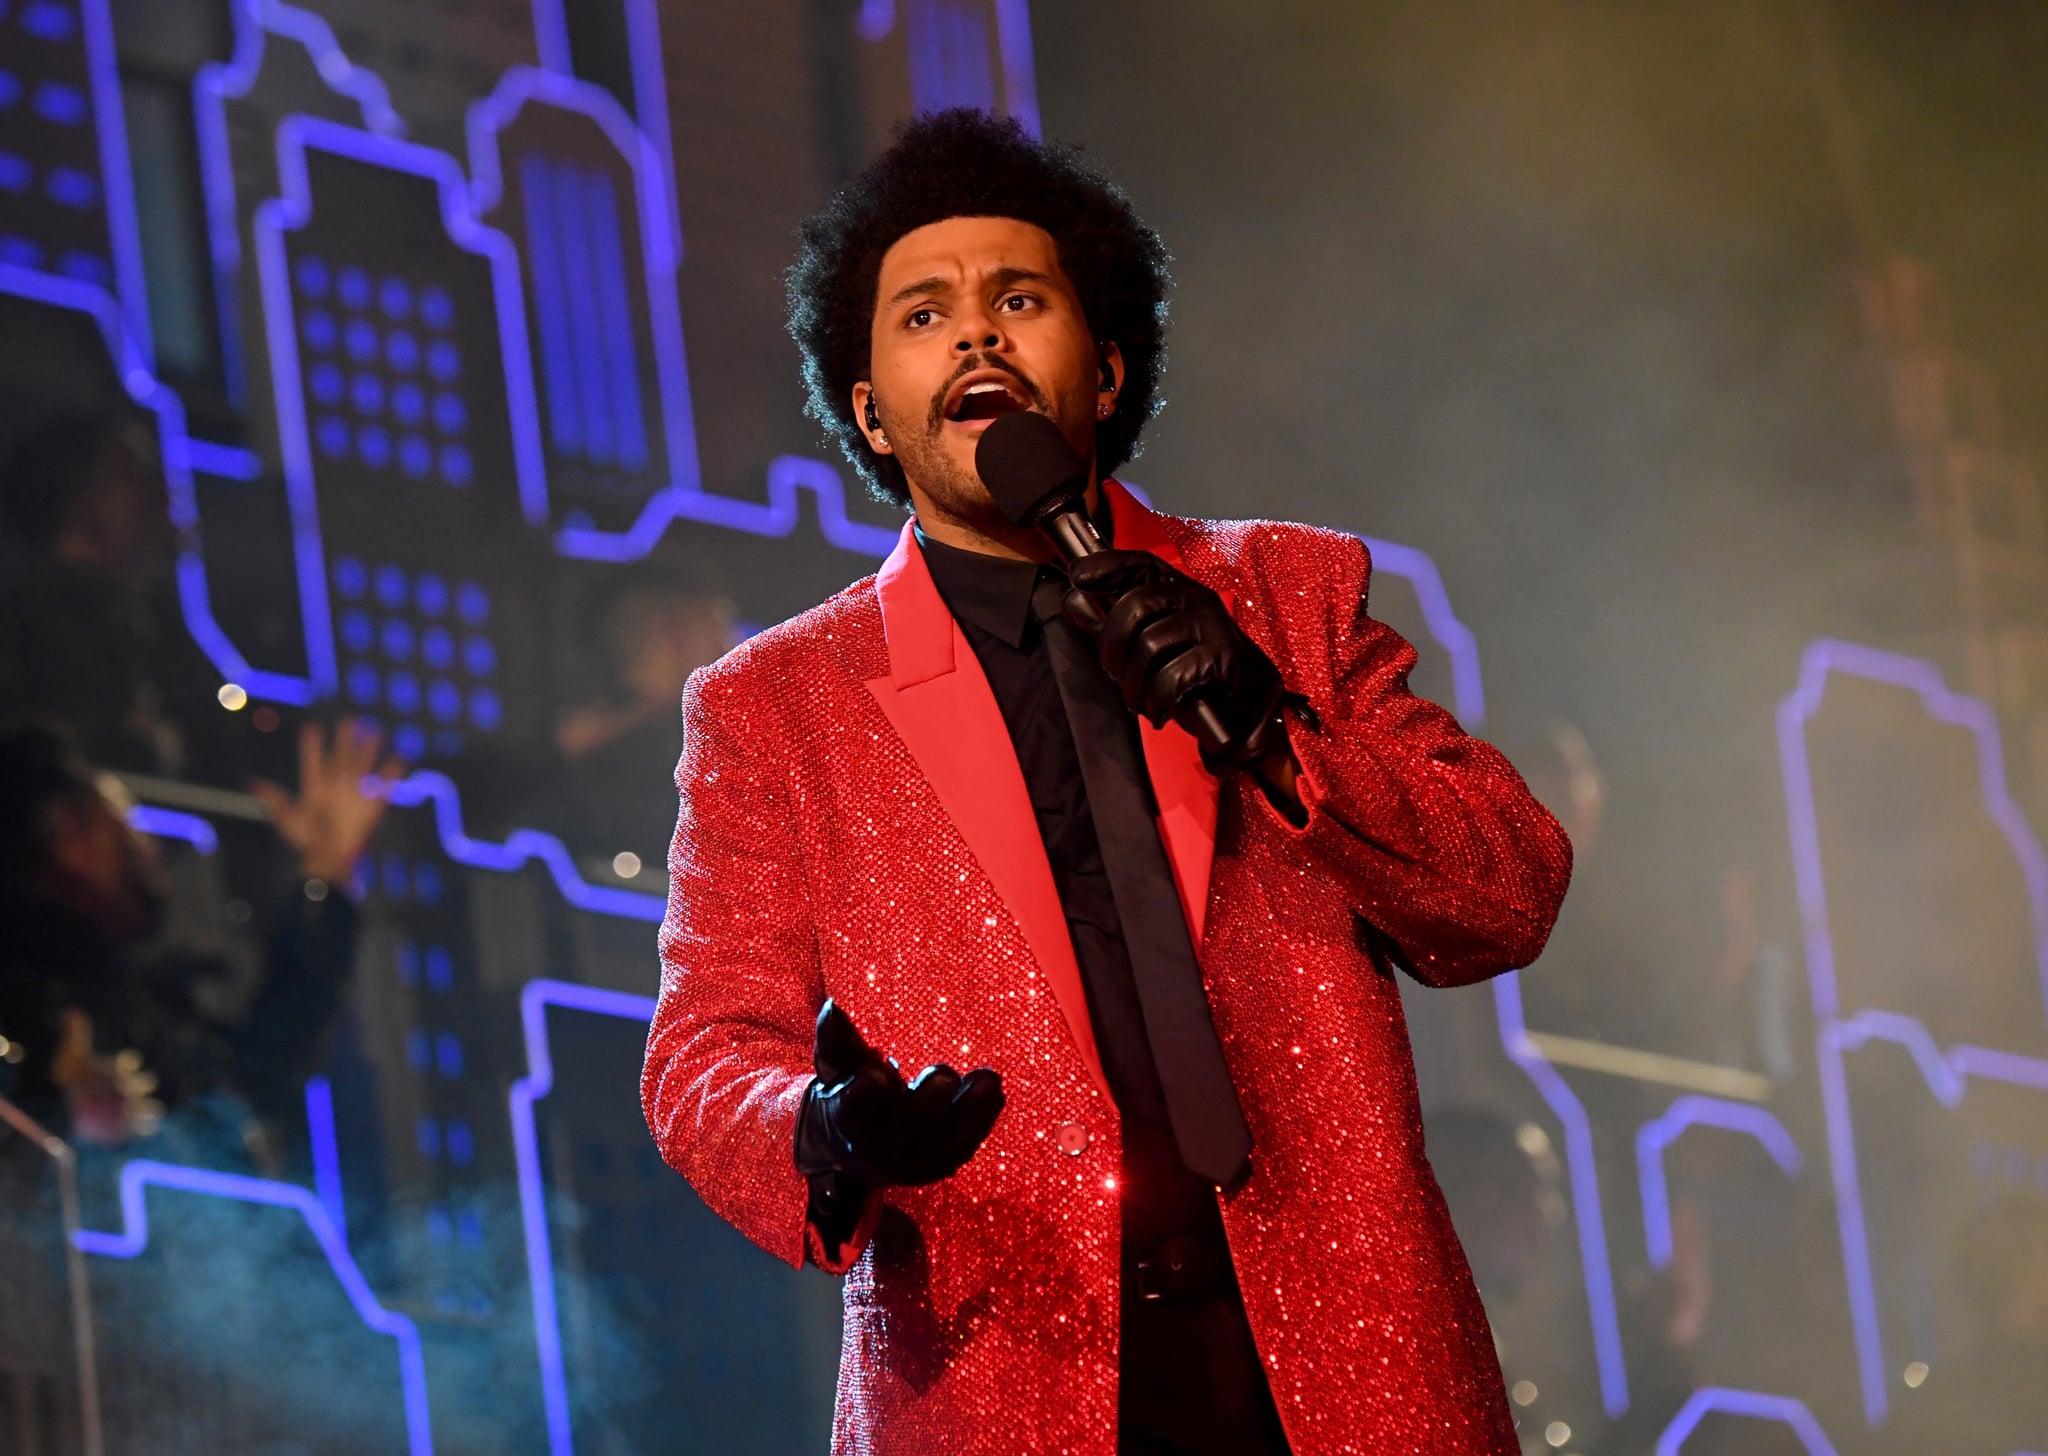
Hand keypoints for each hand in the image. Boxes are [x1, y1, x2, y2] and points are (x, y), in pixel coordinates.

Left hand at [52, 1010, 162, 1144]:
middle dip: (143, 1084)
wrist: (66, 1104)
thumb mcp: (72, 1056)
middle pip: (143, 1083)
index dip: (127, 1062)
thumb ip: (76, 1036)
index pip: (127, 1062)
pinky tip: (141, 1134)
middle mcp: (129, 1085)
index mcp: (120, 1068)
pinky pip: (139, 1129)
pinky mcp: (128, 1123)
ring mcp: (131, 1104)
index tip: (122, 1064)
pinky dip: (143, 1131)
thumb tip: (71, 1012)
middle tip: (134, 1088)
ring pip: (148, 1107)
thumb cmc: (72, 1078)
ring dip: (151, 1110)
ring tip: (150, 1113)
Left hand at [251, 718, 401, 883]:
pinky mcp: (371, 806)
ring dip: (368, 750)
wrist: (329, 860)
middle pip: (341, 757)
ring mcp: (354, 795)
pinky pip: (384, 787)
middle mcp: (336, 788)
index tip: (313, 728)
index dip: (313, 746)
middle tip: (350, 719)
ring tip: (374, 731)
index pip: (314, 762)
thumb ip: (275, 799)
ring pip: (363, 766)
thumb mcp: (288, 819)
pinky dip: (391, 774)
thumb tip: (253, 782)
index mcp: (315, 788)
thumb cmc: (307, 841)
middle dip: (345, 739)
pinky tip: (398, 759)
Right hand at [794, 1000, 1003, 1188]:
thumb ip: (837, 1039)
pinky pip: (965, 1144)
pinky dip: (982, 1119)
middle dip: (927, 1102)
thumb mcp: (837, 1068)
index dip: (864, 1093)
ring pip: (943, 1140)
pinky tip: (994, 1091)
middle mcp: (881, 1146)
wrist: (856, 1149)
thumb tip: (832, 1006)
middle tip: (946, 1075)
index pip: (854, 1109)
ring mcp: (913, 1161)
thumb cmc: (848, 1094)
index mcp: (849, 1120)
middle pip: (905, 1128)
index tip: (877, 1071)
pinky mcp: (940, 1163)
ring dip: (969, 1111)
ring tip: (989, 1080)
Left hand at [1062, 550, 1295, 775]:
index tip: (1078, 576)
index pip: (1141, 564)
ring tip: (1139, 701)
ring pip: (1148, 644)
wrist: (1248, 707)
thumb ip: (1111, 625)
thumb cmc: (1196, 674)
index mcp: (1178, 590)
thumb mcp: (1148, 648)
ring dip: (1133, 683)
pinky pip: (1171, 676)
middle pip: (1135, 606)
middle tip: (1115, 674)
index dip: (1107, 565)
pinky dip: (1157, 701)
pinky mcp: (1222, 657)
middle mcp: (1196, 599)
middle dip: (1112, 647)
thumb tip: (1075, 601)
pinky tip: (1159, 712)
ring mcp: (1211, 626)